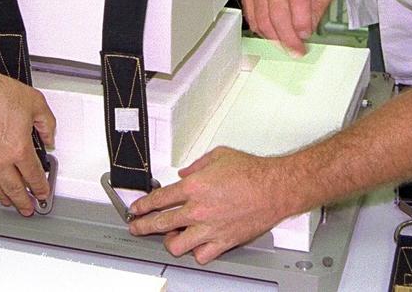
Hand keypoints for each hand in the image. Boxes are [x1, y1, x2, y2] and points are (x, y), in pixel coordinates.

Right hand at [0, 67, 55, 215]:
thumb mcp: (35, 103)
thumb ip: (47, 123)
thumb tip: (49, 137)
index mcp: (19, 148)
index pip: (34, 176)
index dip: (40, 187)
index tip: (43, 192)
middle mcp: (2, 159)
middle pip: (16, 188)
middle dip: (25, 201)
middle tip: (29, 208)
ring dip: (7, 198)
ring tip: (12, 203)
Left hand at [128, 147, 291, 264]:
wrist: (275, 188)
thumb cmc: (252, 172)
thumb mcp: (218, 155)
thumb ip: (196, 165)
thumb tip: (186, 174)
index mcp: (194, 186)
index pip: (159, 199)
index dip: (143, 206)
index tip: (136, 209)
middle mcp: (198, 209)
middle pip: (160, 223)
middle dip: (143, 226)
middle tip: (136, 227)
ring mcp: (210, 228)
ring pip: (177, 244)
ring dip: (169, 241)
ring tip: (168, 238)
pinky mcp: (224, 242)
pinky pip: (201, 255)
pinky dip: (196, 252)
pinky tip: (196, 245)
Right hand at [241, 0, 341, 55]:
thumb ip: (322, 3)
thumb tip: (308, 27)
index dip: (302, 21)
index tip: (306, 35)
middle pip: (278, 12)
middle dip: (288, 37)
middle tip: (296, 50)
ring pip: (263, 18)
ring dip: (275, 38)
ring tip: (287, 46)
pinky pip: (252, 17)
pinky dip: (263, 31)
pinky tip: (274, 35)